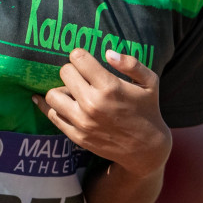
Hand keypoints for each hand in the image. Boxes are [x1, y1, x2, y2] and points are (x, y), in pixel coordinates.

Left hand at [32, 47, 170, 178]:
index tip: (85, 61)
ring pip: (53, 94)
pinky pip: (52, 115)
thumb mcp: (150, 82)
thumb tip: (108, 53)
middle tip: (82, 77)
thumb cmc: (148, 109)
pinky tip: (60, 102)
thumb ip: (131, 63)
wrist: (146, 149)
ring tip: (74, 92)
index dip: (81, 56)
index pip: (78, 58)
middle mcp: (93, 104)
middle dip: (72, 71)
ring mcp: (82, 122)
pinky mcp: (76, 135)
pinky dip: (53, 107)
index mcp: (110, 87)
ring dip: (61, 90)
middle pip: (64, 73)